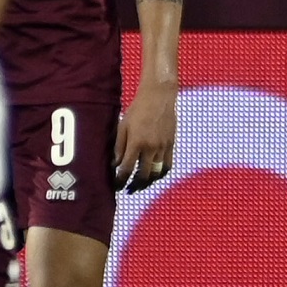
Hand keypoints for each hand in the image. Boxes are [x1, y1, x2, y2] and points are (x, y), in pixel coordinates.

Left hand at [114, 79, 178, 193]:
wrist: (159, 97)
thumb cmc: (138, 109)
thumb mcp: (123, 126)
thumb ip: (119, 147)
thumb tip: (115, 164)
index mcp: (136, 143)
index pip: (127, 169)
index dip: (120, 181)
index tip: (117, 187)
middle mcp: (151, 148)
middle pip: (143, 176)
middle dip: (135, 185)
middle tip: (129, 189)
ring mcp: (163, 147)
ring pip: (157, 173)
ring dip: (148, 182)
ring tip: (141, 184)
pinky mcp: (171, 144)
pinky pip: (168, 165)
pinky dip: (161, 174)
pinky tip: (155, 175)